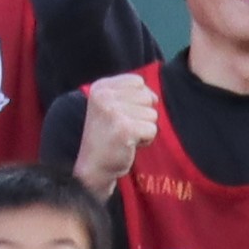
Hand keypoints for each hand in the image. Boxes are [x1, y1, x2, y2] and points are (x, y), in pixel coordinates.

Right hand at [68, 69, 161, 190]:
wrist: (93, 167)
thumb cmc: (107, 136)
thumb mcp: (112, 106)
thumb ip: (131, 94)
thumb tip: (155, 97)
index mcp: (100, 87)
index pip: (138, 82)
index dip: (138, 101)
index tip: (121, 116)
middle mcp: (104, 96)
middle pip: (147, 98)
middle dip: (141, 116)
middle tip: (123, 129)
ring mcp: (113, 112)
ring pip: (152, 114)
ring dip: (143, 129)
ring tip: (125, 137)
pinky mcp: (124, 129)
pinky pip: (152, 130)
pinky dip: (145, 140)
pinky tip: (129, 145)